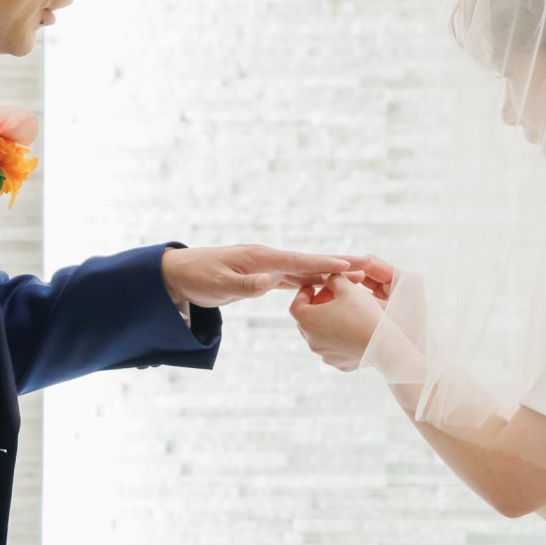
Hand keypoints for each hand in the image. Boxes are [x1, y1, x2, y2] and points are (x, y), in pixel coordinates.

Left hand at [160, 244, 360, 309]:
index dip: (324, 264)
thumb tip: (269, 283)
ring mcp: (267, 267)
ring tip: (357, 276)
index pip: (298, 261)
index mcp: (260, 258)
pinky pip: (293, 278)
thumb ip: (243, 285)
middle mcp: (268, 259)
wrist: (179, 275)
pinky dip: (312, 281)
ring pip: (304, 270)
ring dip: (329, 274)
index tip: (349, 265)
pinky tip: (327, 286)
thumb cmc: (196, 278)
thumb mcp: (217, 284)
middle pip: (308, 262)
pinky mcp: (263, 276)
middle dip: (337, 264)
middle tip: (366, 265)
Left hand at [289, 271, 386, 369]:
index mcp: (307, 320)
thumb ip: (333, 279)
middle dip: (316, 307)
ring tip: (343, 313)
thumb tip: (328, 276)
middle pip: (306, 321)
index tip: (314, 286)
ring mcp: (324, 354)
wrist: (384, 344)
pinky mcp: (339, 364)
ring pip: (320, 336)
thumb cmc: (363, 313)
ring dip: (327, 323)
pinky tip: (353, 330)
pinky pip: (334, 349)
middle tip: (330, 298)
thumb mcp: (348, 288)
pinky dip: (338, 339)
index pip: (296, 305)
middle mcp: (311, 340)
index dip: (304, 293)